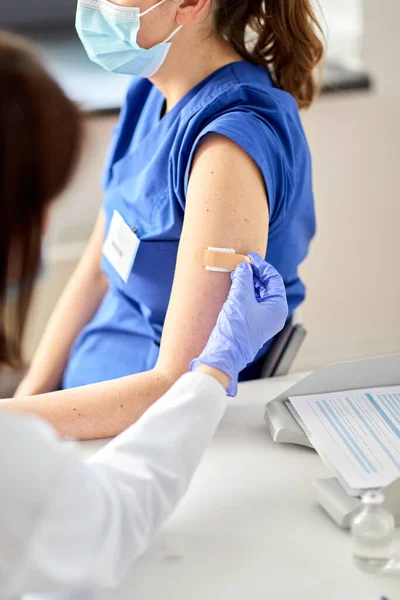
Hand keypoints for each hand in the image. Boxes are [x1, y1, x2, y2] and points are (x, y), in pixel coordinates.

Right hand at [190, 253, 287, 395]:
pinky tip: (234, 285)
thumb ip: (244, 278)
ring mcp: (263, 320)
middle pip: (267, 286)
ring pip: (259, 294)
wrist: (224, 354)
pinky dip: (244, 292)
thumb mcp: (240, 297)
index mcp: (278, 307)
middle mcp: (274, 314)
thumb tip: (244, 266)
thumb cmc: (236, 328)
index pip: (274, 279)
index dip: (262, 266)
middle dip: (254, 274)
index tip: (250, 257)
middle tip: (241, 263)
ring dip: (248, 282)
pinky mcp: (252, 323)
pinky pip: (251, 303)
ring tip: (236, 272)